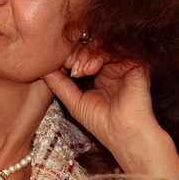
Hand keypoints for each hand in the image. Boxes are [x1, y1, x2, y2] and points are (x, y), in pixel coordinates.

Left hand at [44, 51, 178, 177]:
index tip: (59, 65)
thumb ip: (59, 84)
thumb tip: (42, 70)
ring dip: (86, 54)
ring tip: (79, 70)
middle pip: (92, 46)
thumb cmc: (102, 123)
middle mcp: (113, 67)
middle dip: (76, 53)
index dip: (71, 56)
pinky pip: (115, 48)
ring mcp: (124, 65)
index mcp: (101, 75)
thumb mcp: (73, 101)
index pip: (84, 54)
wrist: (123, 134)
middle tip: (69, 66)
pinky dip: (98, 55)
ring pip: (102, 45)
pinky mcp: (135, 63)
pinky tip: (90, 69)